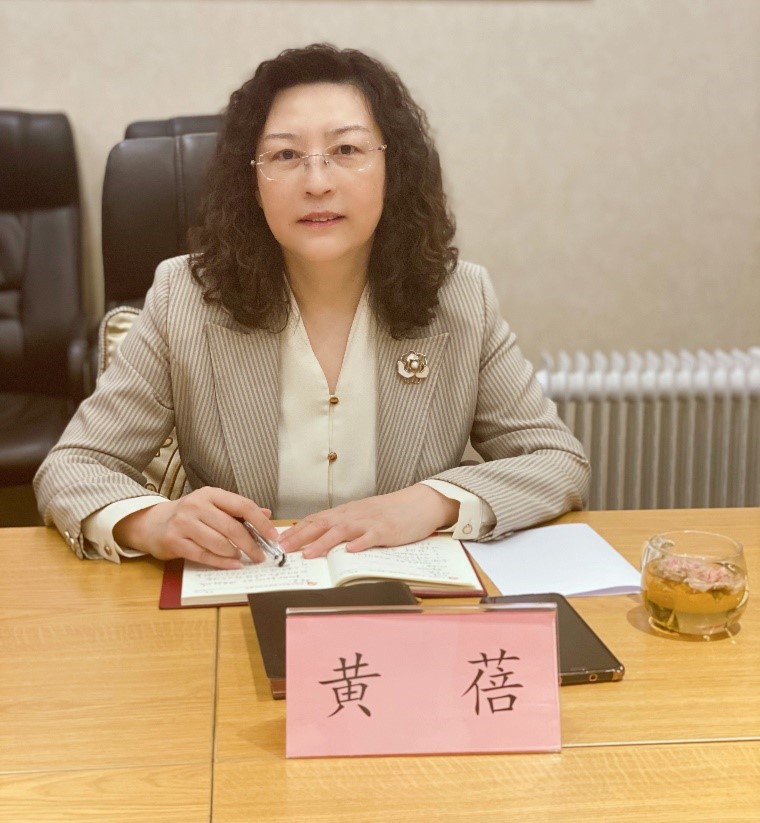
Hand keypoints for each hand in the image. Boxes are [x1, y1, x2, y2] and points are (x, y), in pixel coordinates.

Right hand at [112, 487, 278, 568]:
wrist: (152, 523)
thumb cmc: (189, 515)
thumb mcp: (213, 506)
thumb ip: (238, 510)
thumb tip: (267, 515)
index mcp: (210, 494)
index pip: (242, 505)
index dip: (261, 522)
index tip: (273, 536)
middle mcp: (196, 505)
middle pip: (232, 527)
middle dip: (251, 544)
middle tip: (261, 555)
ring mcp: (183, 523)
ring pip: (219, 543)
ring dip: (235, 554)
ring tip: (243, 558)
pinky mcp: (174, 541)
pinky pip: (204, 555)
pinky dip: (221, 563)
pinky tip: (233, 565)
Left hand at [278, 484, 458, 557]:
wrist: (418, 503)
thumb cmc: (389, 512)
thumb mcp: (362, 515)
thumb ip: (343, 526)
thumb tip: (319, 539)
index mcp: (346, 512)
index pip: (316, 519)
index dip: (296, 530)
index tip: (279, 540)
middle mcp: (353, 515)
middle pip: (322, 524)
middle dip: (301, 536)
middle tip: (283, 548)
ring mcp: (369, 522)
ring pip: (342, 531)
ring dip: (323, 543)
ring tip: (309, 554)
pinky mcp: (386, 530)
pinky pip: (371, 537)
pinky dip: (360, 543)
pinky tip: (350, 551)